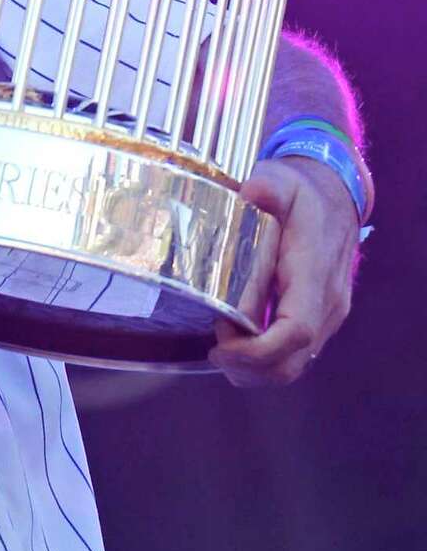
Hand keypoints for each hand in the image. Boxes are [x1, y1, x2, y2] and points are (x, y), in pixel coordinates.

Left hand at [208, 157, 357, 386]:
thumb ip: (266, 188)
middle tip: (215, 347)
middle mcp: (327, 303)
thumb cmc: (303, 194)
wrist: (335, 198)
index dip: (257, 350)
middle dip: (248, 368)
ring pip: (294, 366)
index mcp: (315, 273)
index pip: (295, 330)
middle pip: (293, 362)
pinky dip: (264, 361)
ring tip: (223, 345)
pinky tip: (238, 343)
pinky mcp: (320, 320)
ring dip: (254, 369)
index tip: (222, 343)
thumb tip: (248, 194)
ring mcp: (327, 316)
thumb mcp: (282, 181)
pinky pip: (295, 356)